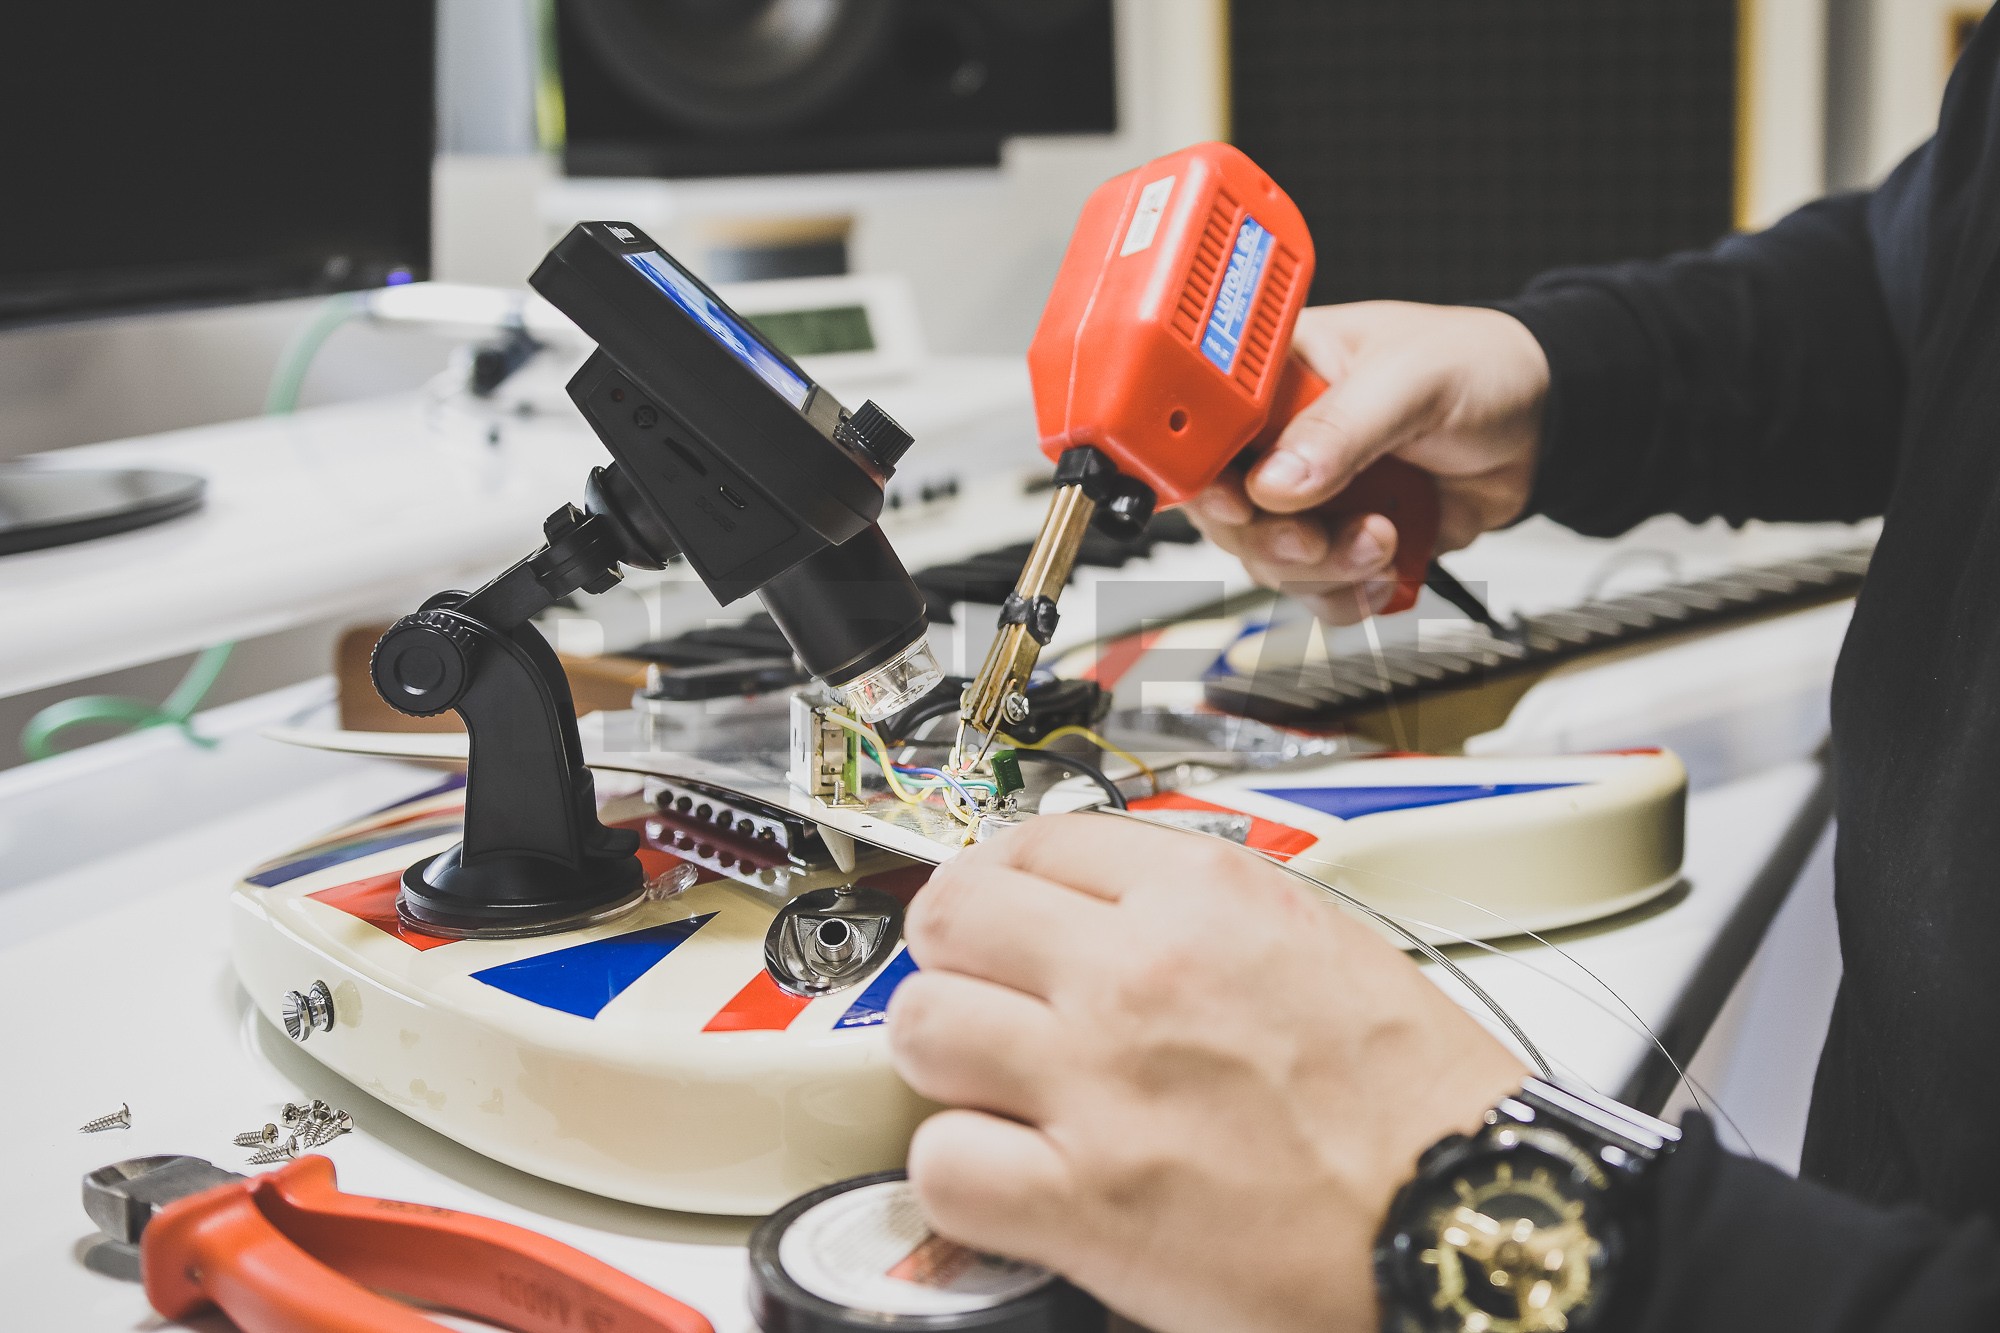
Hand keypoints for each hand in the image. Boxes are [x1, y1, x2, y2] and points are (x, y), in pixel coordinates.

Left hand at [887, 814, 1527, 1332]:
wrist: (1472, 1221)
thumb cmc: (1422, 1103)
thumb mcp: (1320, 943)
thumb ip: (1202, 913)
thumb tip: (1108, 907)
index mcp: (1206, 896)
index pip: (1030, 842)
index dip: (1002, 883)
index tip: (1001, 915)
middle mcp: (1140, 972)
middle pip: (952, 915)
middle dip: (954, 956)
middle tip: (979, 993)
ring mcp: (1102, 1083)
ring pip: (922, 1026)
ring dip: (945, 1062)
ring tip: (992, 1089)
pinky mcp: (1086, 1199)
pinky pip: (942, 1163)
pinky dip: (961, 1180)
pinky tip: (1010, 1181)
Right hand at [1187, 302, 1548, 623]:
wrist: (1539, 427)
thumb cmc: (1477, 366)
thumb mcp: (1410, 378)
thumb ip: (1341, 427)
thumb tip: (1275, 481)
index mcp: (1274, 376)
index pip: (1203, 428)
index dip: (1205, 474)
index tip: (1235, 501)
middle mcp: (1277, 439)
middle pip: (1226, 514)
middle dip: (1277, 538)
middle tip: (1319, 534)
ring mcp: (1308, 496)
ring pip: (1270, 563)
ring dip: (1326, 569)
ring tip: (1383, 537)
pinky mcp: (1340, 541)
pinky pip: (1316, 592)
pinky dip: (1351, 593)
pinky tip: (1389, 560)